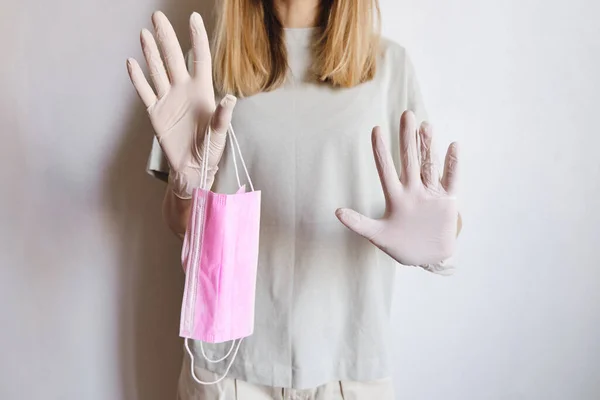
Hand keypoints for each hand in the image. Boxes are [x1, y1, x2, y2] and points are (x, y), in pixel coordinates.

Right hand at [126, 11, 235, 197]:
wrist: (193, 168)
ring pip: (157, 71)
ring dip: (150, 52)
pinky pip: (145, 92)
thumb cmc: (210, 150)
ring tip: (144, 33)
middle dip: (166, 37)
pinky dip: (138, 79)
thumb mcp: (220, 134)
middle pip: (173, 58)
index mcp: (203, 91)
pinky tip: (132, 63)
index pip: (200, 58)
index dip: (197, 38)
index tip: (193, 17)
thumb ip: (222, 116)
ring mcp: (168, 100)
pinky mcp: (156, 113)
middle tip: (157, 16)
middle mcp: (184, 90)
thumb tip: (230, 99)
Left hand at [336, 111, 458, 271]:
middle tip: (406, 114)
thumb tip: (336, 212)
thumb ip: (359, 223)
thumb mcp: (377, 235)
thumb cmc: (401, 245)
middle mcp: (413, 190)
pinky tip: (452, 147)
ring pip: (429, 165)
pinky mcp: (448, 200)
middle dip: (407, 138)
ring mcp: (431, 193)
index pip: (386, 170)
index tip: (376, 130)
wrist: (428, 257)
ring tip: (426, 126)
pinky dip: (453, 164)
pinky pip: (452, 179)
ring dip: (428, 146)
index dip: (381, 151)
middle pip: (409, 160)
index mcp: (395, 197)